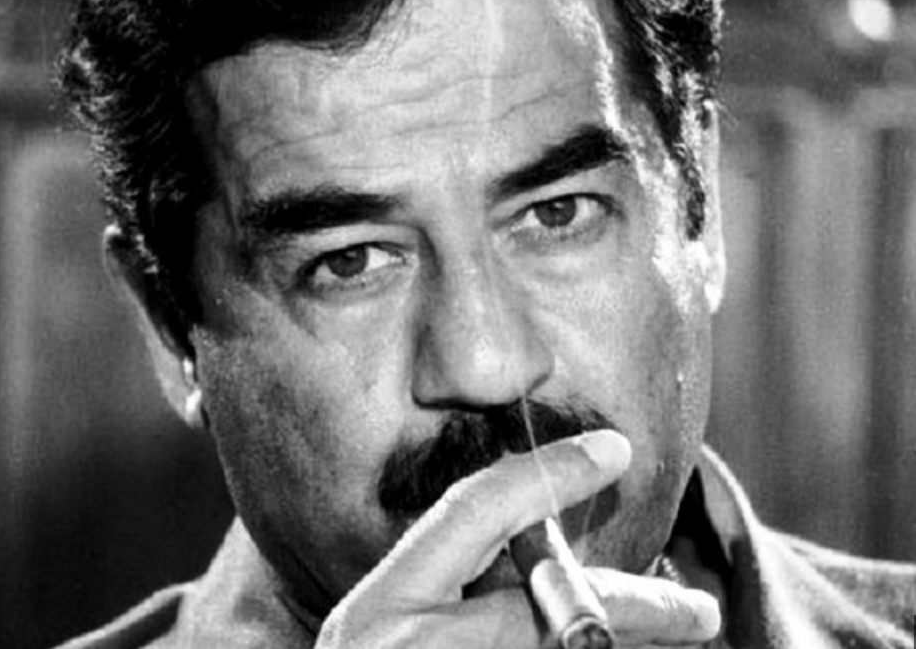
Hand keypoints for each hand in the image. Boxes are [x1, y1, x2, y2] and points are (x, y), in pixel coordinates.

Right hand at [316, 431, 719, 647]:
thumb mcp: (382, 635)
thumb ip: (441, 592)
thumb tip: (535, 550)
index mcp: (381, 610)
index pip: (473, 512)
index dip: (548, 473)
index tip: (613, 450)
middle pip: (551, 610)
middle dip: (638, 607)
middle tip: (698, 610)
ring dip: (626, 645)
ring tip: (678, 634)